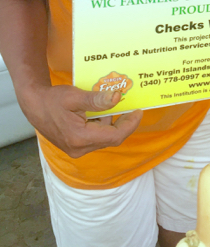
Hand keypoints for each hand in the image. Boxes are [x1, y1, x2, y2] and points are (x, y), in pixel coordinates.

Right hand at [21, 84, 142, 157]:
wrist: (34, 106)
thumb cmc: (53, 100)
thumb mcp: (75, 96)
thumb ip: (97, 99)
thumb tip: (117, 97)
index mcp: (80, 138)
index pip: (115, 136)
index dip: (130, 124)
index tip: (138, 111)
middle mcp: (79, 148)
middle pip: (111, 138)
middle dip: (122, 122)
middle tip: (130, 106)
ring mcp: (77, 149)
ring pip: (104, 138)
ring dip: (111, 123)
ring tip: (112, 105)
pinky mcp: (75, 146)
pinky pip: (96, 137)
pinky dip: (102, 125)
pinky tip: (100, 112)